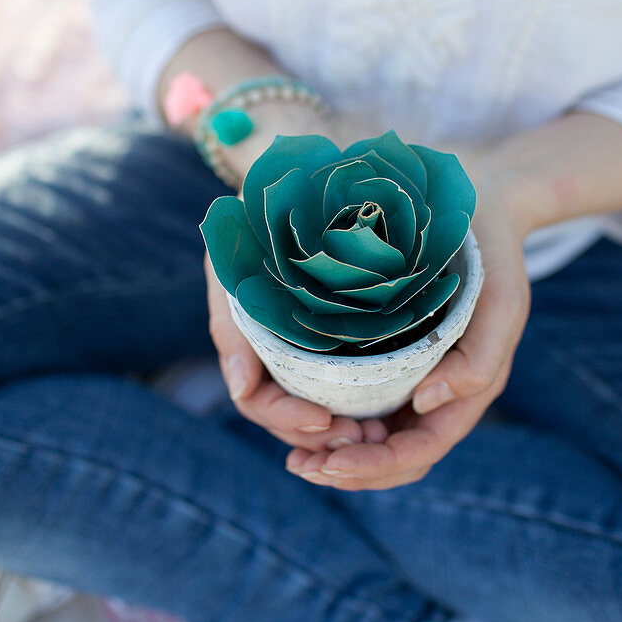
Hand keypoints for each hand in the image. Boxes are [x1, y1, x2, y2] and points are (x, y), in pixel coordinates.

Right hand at [205, 100, 389, 451]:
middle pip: (295, 421)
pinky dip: (370, 412)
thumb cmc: (263, 220)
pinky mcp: (346, 345)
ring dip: (352, 439)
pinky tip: (391, 416)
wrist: (302, 179)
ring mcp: (310, 353)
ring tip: (381, 435)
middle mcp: (280, 353)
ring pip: (326, 418)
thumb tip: (241, 387)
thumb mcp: (234, 262)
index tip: (322, 421)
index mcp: (248, 340)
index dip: (286, 420)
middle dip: (326, 442)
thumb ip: (230, 321)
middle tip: (363, 438)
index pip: (258, 402)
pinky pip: (356, 395)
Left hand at [284, 151, 533, 489]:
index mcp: (465, 391)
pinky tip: (299, 411)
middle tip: (298, 465)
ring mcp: (412, 378)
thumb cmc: (492, 256)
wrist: (478, 208)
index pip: (419, 451)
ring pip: (373, 437)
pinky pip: (359, 400)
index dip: (375, 467)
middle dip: (347, 471)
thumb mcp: (500, 301)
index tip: (331, 463)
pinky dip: (331, 418)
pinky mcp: (388, 354)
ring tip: (295, 453)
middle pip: (391, 457)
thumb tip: (428, 404)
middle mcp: (436, 393)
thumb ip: (479, 359)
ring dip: (334, 454)